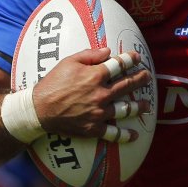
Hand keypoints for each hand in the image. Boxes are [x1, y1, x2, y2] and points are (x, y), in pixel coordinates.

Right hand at [35, 48, 151, 141]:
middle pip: (127, 84)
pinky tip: (135, 135)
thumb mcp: (68, 61)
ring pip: (126, 109)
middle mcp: (101, 93)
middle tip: (148, 76)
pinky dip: (125, 135)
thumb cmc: (52, 83)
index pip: (119, 65)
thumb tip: (108, 51)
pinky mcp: (93, 128)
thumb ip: (90, 54)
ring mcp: (99, 112)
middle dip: (141, 79)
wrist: (39, 109)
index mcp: (95, 75)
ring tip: (146, 105)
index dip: (130, 59)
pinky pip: (113, 133)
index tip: (137, 57)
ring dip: (138, 106)